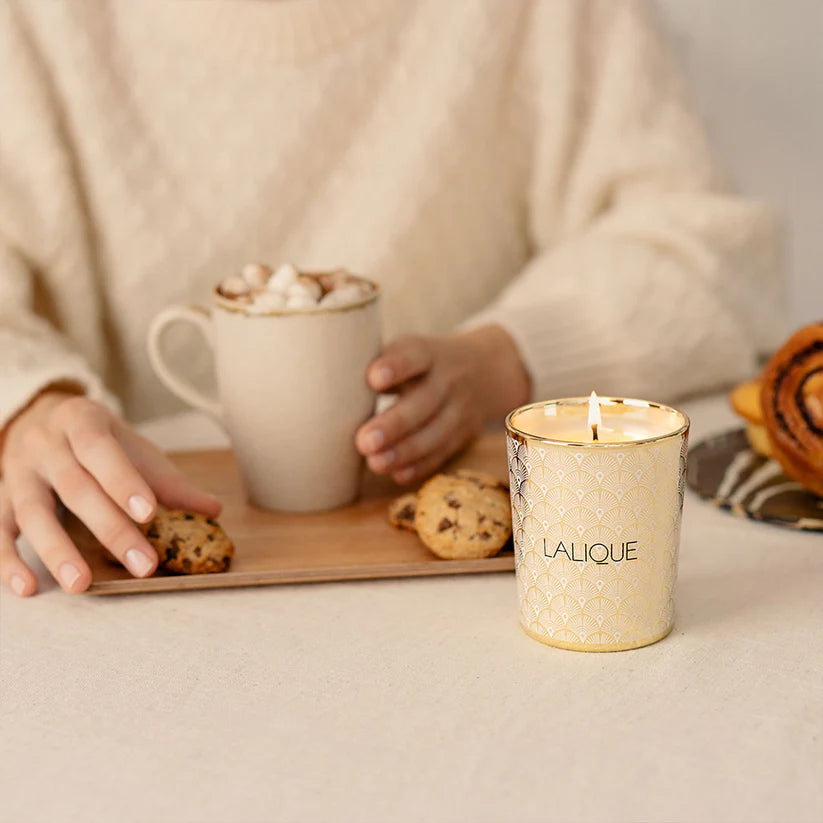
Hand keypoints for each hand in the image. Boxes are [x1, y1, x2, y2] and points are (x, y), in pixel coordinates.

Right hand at [0, 390, 220, 595]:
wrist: (39, 417)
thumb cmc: (96, 440)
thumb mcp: (133, 448)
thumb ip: (169, 482)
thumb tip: (213, 510)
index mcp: (82, 422)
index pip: (102, 450)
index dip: (124, 482)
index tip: (150, 514)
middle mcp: (45, 445)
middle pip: (76, 488)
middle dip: (110, 528)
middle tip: (141, 565)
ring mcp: (18, 472)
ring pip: (33, 511)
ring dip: (57, 550)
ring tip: (80, 585)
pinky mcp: (0, 496)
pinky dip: (8, 561)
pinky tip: (27, 588)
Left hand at [355, 325, 529, 483]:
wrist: (482, 369)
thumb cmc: (418, 363)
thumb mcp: (406, 351)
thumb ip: (376, 365)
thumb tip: (327, 386)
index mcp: (427, 353)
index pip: (414, 356)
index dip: (396, 366)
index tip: (373, 379)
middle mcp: (448, 379)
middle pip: (424, 402)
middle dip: (395, 424)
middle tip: (364, 442)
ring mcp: (460, 408)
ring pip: (436, 432)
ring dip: (406, 451)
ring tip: (375, 463)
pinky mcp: (464, 432)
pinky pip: (444, 451)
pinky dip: (421, 465)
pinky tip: (398, 475)